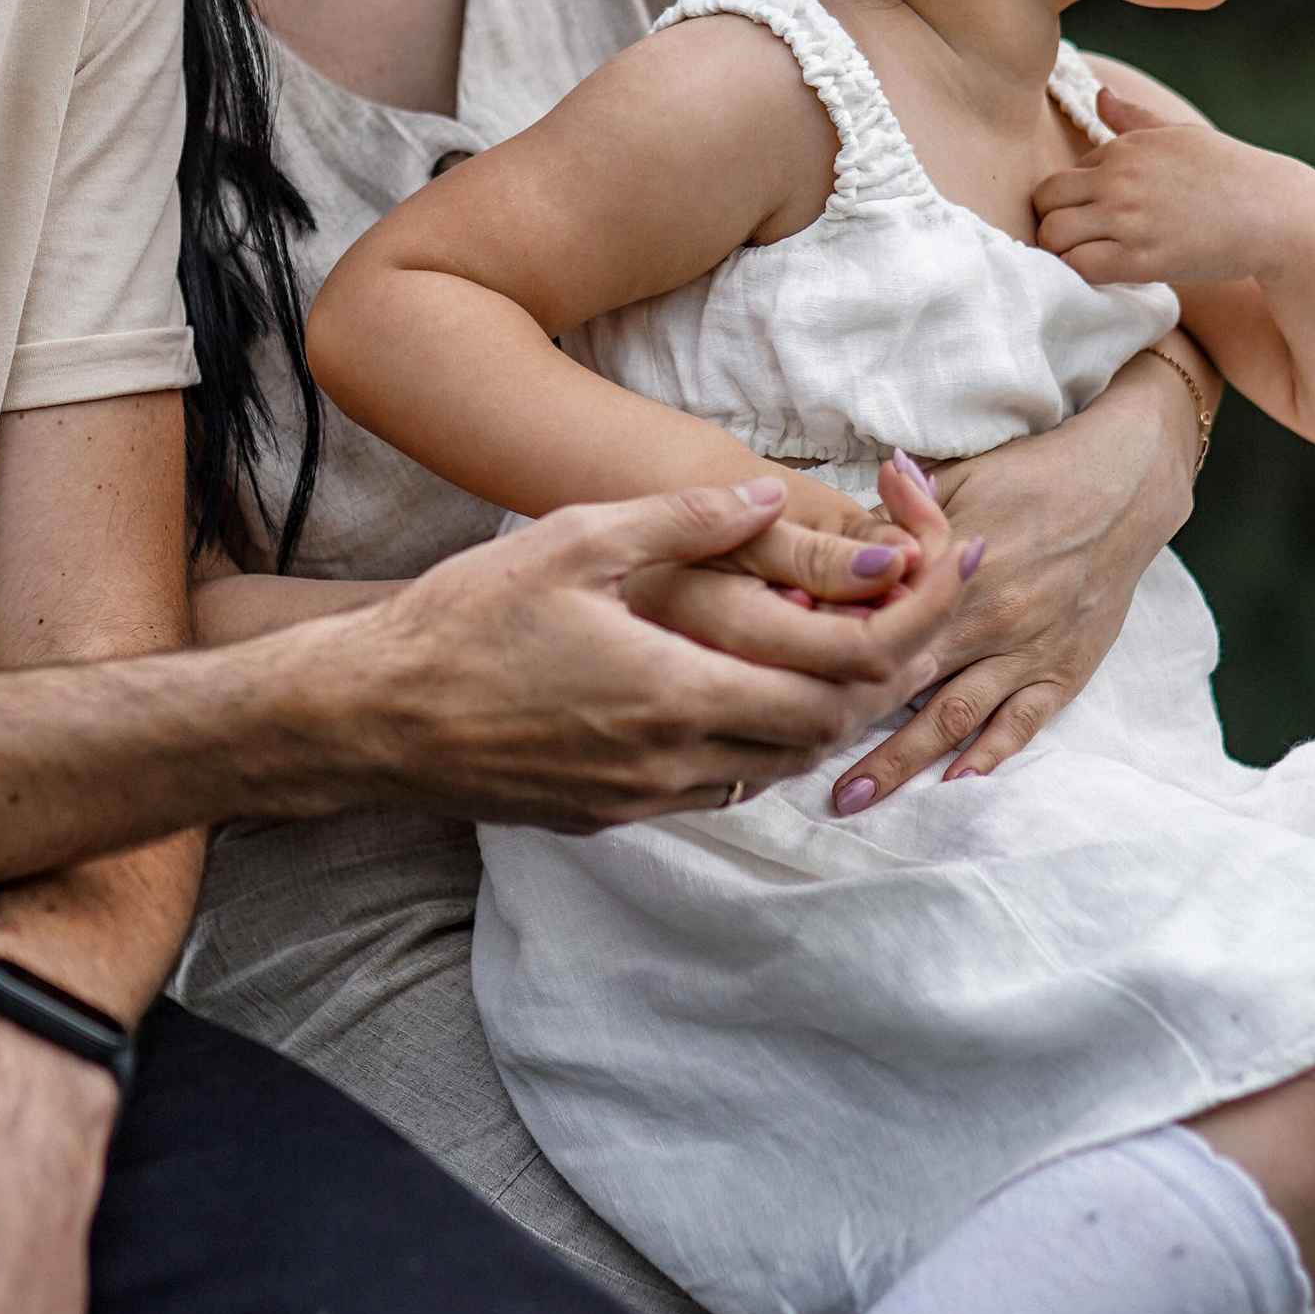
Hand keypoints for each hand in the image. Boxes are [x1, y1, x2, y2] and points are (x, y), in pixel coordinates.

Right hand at [333, 478, 969, 826]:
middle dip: (882, 677)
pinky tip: (743, 691)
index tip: (947, 578)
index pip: (840, 680)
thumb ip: (681, 521)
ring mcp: (641, 798)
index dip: (910, 631)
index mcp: (679, 688)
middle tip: (907, 616)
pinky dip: (757, 743)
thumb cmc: (459, 620)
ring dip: (820, 715)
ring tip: (837, 646)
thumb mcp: (571, 541)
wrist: (367, 719)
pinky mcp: (608, 815)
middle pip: (826, 735)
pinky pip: (717, 788)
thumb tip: (772, 497)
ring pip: (776, 771)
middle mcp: (675, 759)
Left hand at [827, 369, 1200, 810]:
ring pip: (952, 716)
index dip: (824, 648)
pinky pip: (1021, 725)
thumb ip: (894, 515)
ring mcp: (1026, 650)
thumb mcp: (957, 478)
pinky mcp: (1063, 671)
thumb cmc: (1034, 473)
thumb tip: (830, 539)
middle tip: (791, 760)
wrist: (1127, 484)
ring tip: (853, 794)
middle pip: (901, 682)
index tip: (773, 677)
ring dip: (901, 759)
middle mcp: (986, 618)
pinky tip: (951, 785)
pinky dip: (986, 758)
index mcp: (951, 571)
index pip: (875, 620)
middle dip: (845, 723)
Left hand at [1032, 88, 1314, 291]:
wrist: (1276, 213)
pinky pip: (1081, 267)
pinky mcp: (1142, 259)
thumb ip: (1134, 119)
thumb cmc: (1230, 174)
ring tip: (1093, 259)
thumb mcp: (1181, 136)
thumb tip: (1102, 93)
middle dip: (1053, 221)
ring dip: (1064, 252)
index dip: (1078, 201)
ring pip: (1054, 236)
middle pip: (1044, 200)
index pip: (1066, 175)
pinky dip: (1083, 275)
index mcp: (1126, 147)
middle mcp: (1120, 178)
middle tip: (1082, 241)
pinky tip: (1109, 275)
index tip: (1103, 218)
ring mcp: (1129, 218)